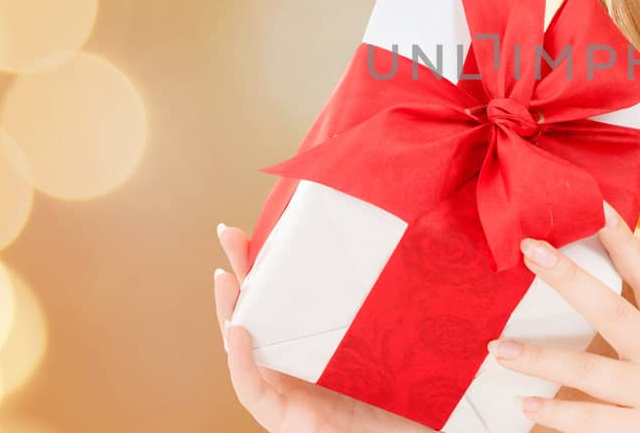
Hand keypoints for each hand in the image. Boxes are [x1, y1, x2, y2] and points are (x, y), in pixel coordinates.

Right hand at [214, 224, 436, 432]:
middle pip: (254, 314)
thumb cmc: (404, 393)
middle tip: (228, 232)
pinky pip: (251, 389)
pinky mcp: (281, 418)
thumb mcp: (394, 340)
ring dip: (228, 311)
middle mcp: (290, 365)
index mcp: (310, 345)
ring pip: (241, 349)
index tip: (260, 226)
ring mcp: (282, 391)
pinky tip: (238, 331)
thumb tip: (414, 246)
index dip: (265, 266)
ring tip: (225, 276)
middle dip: (238, 274)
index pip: (280, 300)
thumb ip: (394, 306)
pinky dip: (240, 361)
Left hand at [488, 202, 639, 432]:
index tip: (597, 206)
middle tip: (531, 251)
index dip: (624, 242)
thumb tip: (595, 297)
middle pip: (613, 312)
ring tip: (499, 349)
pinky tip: (527, 405)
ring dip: (541, 360)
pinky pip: (591, 423)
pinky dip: (557, 415)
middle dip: (570, 279)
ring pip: (590, 373)